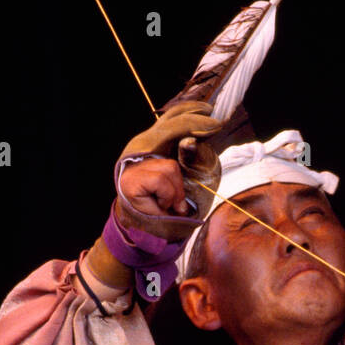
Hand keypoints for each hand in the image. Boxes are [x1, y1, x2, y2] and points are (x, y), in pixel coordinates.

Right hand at [116, 99, 223, 235]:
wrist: (153, 234)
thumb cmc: (173, 204)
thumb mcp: (192, 178)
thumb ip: (191, 159)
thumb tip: (189, 142)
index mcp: (157, 142)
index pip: (173, 117)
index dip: (191, 112)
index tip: (210, 110)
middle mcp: (143, 146)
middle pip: (171, 128)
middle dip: (191, 129)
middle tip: (214, 128)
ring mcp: (133, 162)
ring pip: (171, 168)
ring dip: (177, 191)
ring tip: (170, 202)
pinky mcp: (130, 180)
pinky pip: (162, 181)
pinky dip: (169, 197)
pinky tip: (161, 205)